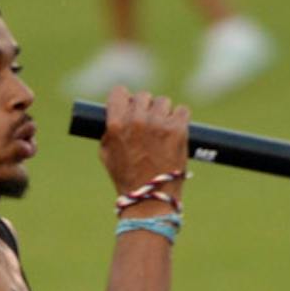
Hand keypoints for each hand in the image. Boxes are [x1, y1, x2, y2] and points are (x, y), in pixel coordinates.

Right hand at [99, 86, 190, 205]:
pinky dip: (179, 120)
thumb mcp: (107, 153)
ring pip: (163, 102)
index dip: (124, 99)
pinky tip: (174, 133)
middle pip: (143, 96)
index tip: (129, 106)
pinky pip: (182, 110)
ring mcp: (159, 124)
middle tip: (147, 124)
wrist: (151, 198)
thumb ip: (110, 129)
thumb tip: (118, 111)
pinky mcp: (178, 129)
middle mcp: (137, 120)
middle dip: (145, 107)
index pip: (119, 92)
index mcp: (116, 124)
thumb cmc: (127, 178)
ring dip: (163, 113)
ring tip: (161, 132)